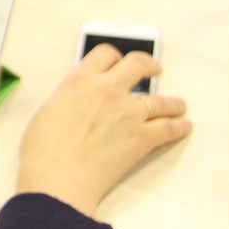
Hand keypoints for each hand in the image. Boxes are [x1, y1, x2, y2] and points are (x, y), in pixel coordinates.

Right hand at [16, 43, 191, 217]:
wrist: (59, 175)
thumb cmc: (45, 148)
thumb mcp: (48, 109)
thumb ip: (69, 99)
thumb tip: (76, 103)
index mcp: (80, 80)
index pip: (105, 54)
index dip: (115, 56)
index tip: (119, 61)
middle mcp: (106, 89)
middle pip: (138, 64)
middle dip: (149, 65)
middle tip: (154, 70)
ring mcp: (127, 113)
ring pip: (160, 99)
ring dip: (172, 101)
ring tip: (177, 104)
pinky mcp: (141, 137)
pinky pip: (168, 128)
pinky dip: (179, 126)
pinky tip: (183, 125)